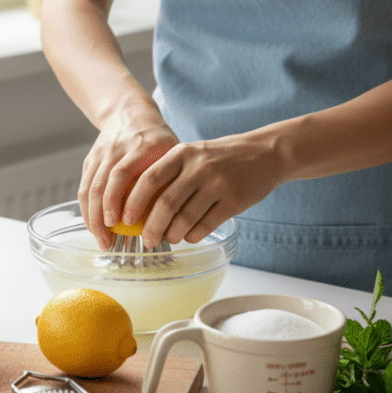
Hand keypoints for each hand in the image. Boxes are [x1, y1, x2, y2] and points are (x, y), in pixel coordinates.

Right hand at [79, 105, 178, 249]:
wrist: (129, 111)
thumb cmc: (157, 138)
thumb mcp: (172, 149)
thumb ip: (176, 176)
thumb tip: (181, 215)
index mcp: (143, 145)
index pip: (125, 173)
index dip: (123, 199)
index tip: (127, 223)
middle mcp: (118, 148)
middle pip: (104, 183)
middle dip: (103, 215)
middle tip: (110, 241)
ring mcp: (102, 153)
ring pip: (90, 187)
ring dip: (92, 216)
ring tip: (101, 239)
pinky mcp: (91, 158)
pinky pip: (84, 186)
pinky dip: (86, 209)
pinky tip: (94, 226)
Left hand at [121, 129, 285, 247]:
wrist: (265, 153)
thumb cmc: (222, 157)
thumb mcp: (194, 153)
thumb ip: (170, 172)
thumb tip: (140, 206)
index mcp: (183, 153)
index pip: (150, 178)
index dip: (134, 201)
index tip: (125, 219)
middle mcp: (199, 167)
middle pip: (166, 204)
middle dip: (152, 227)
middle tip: (147, 239)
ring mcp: (218, 184)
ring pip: (185, 219)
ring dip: (173, 235)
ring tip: (170, 237)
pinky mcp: (234, 201)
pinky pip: (205, 226)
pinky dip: (193, 236)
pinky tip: (190, 235)